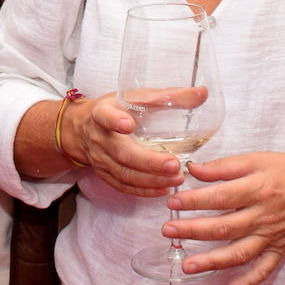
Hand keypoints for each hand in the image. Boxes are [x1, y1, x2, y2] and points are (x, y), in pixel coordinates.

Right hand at [63, 94, 183, 196]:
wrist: (82, 128)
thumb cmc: (115, 109)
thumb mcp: (135, 96)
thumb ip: (168, 96)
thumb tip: (202, 93)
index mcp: (102, 113)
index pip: (105, 116)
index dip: (114, 121)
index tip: (128, 125)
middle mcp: (99, 138)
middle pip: (122, 153)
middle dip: (148, 162)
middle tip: (174, 164)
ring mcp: (100, 159)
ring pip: (124, 174)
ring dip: (151, 179)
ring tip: (176, 177)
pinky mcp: (105, 174)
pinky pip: (123, 186)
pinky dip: (144, 190)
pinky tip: (163, 188)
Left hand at [166, 153, 284, 284]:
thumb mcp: (259, 159)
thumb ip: (225, 166)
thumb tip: (194, 168)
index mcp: (257, 189)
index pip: (220, 197)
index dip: (194, 200)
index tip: (172, 201)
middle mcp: (263, 216)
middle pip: (225, 227)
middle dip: (194, 231)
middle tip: (168, 231)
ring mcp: (272, 237)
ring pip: (239, 253)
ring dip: (212, 262)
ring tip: (187, 266)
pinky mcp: (280, 250)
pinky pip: (263, 270)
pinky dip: (247, 282)